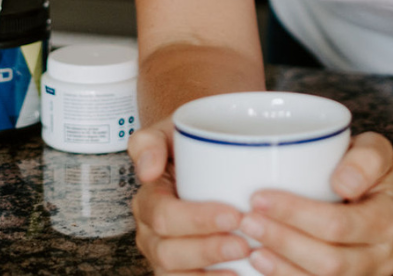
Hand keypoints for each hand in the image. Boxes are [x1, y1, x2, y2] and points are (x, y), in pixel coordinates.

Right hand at [130, 119, 251, 273]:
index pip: (164, 216)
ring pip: (177, 274)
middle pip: (169, 252)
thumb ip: (150, 142)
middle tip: (244, 243)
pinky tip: (237, 275)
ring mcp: (164, 255)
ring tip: (245, 259)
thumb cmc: (190, 145)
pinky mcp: (181, 269)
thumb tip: (147, 171)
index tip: (233, 214)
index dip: (197, 220)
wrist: (207, 156)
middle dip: (208, 250)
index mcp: (148, 200)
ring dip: (211, 272)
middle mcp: (150, 233)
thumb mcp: (170, 131)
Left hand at [237, 132, 392, 275]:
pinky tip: (263, 265)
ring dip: (280, 268)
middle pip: (328, 262)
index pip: (338, 224)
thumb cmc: (366, 169)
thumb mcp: (374, 149)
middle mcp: (381, 258)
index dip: (295, 214)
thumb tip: (343, 182)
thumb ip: (367, 158)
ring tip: (251, 246)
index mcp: (388, 221)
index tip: (259, 197)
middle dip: (282, 242)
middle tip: (247, 221)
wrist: (375, 197)